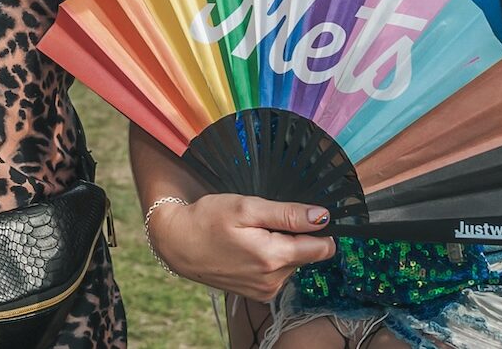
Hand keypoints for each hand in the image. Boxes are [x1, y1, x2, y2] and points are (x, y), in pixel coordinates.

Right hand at [145, 194, 334, 300]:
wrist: (178, 243)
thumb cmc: (209, 220)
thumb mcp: (247, 208)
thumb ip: (288, 214)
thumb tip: (322, 217)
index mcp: (274, 258)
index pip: (322, 248)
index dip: (319, 228)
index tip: (304, 215)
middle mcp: (273, 280)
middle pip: (306, 254)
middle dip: (294, 235)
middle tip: (264, 222)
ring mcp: (265, 290)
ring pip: (292, 262)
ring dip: (281, 246)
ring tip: (252, 234)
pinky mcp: (257, 293)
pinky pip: (278, 272)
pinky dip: (270, 258)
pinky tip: (249, 247)